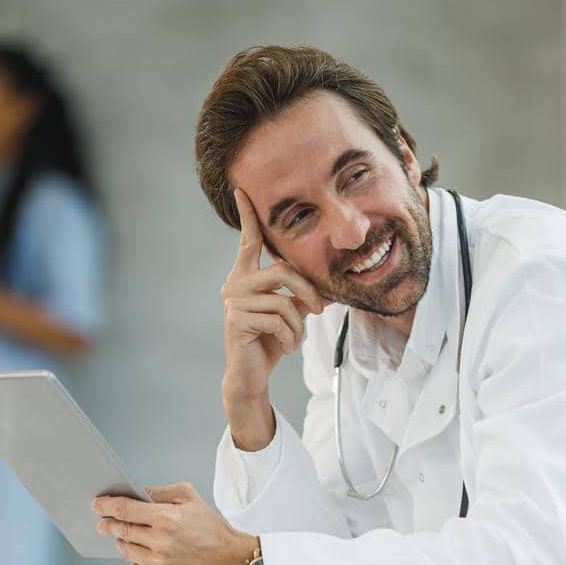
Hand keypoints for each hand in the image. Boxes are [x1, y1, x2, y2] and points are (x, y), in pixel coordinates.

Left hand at [92, 481, 255, 564]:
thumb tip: (138, 493)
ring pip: (127, 550)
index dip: (105, 506)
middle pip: (121, 530)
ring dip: (124, 543)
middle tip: (103, 523)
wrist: (234, 564)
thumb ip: (163, 492)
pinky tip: (146, 557)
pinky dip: (136, 563)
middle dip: (109, 525)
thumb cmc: (215, 531)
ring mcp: (159, 563)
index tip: (96, 505)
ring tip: (128, 539)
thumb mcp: (193, 500)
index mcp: (166, 517)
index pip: (124, 509)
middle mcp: (159, 541)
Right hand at [221, 187, 328, 407]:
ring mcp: (233, 302)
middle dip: (309, 291)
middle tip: (322, 310)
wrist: (251, 374)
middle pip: (283, 271)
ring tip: (294, 338)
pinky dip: (290, 337)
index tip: (243, 190)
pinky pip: (277, 319)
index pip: (249, 240)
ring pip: (283, 300)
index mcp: (246, 276)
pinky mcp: (236, 320)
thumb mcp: (291, 313)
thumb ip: (304, 294)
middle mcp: (235, 283)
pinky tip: (284, 348)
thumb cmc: (270, 340)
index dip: (248, 215)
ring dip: (298, 324)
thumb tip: (331, 284)